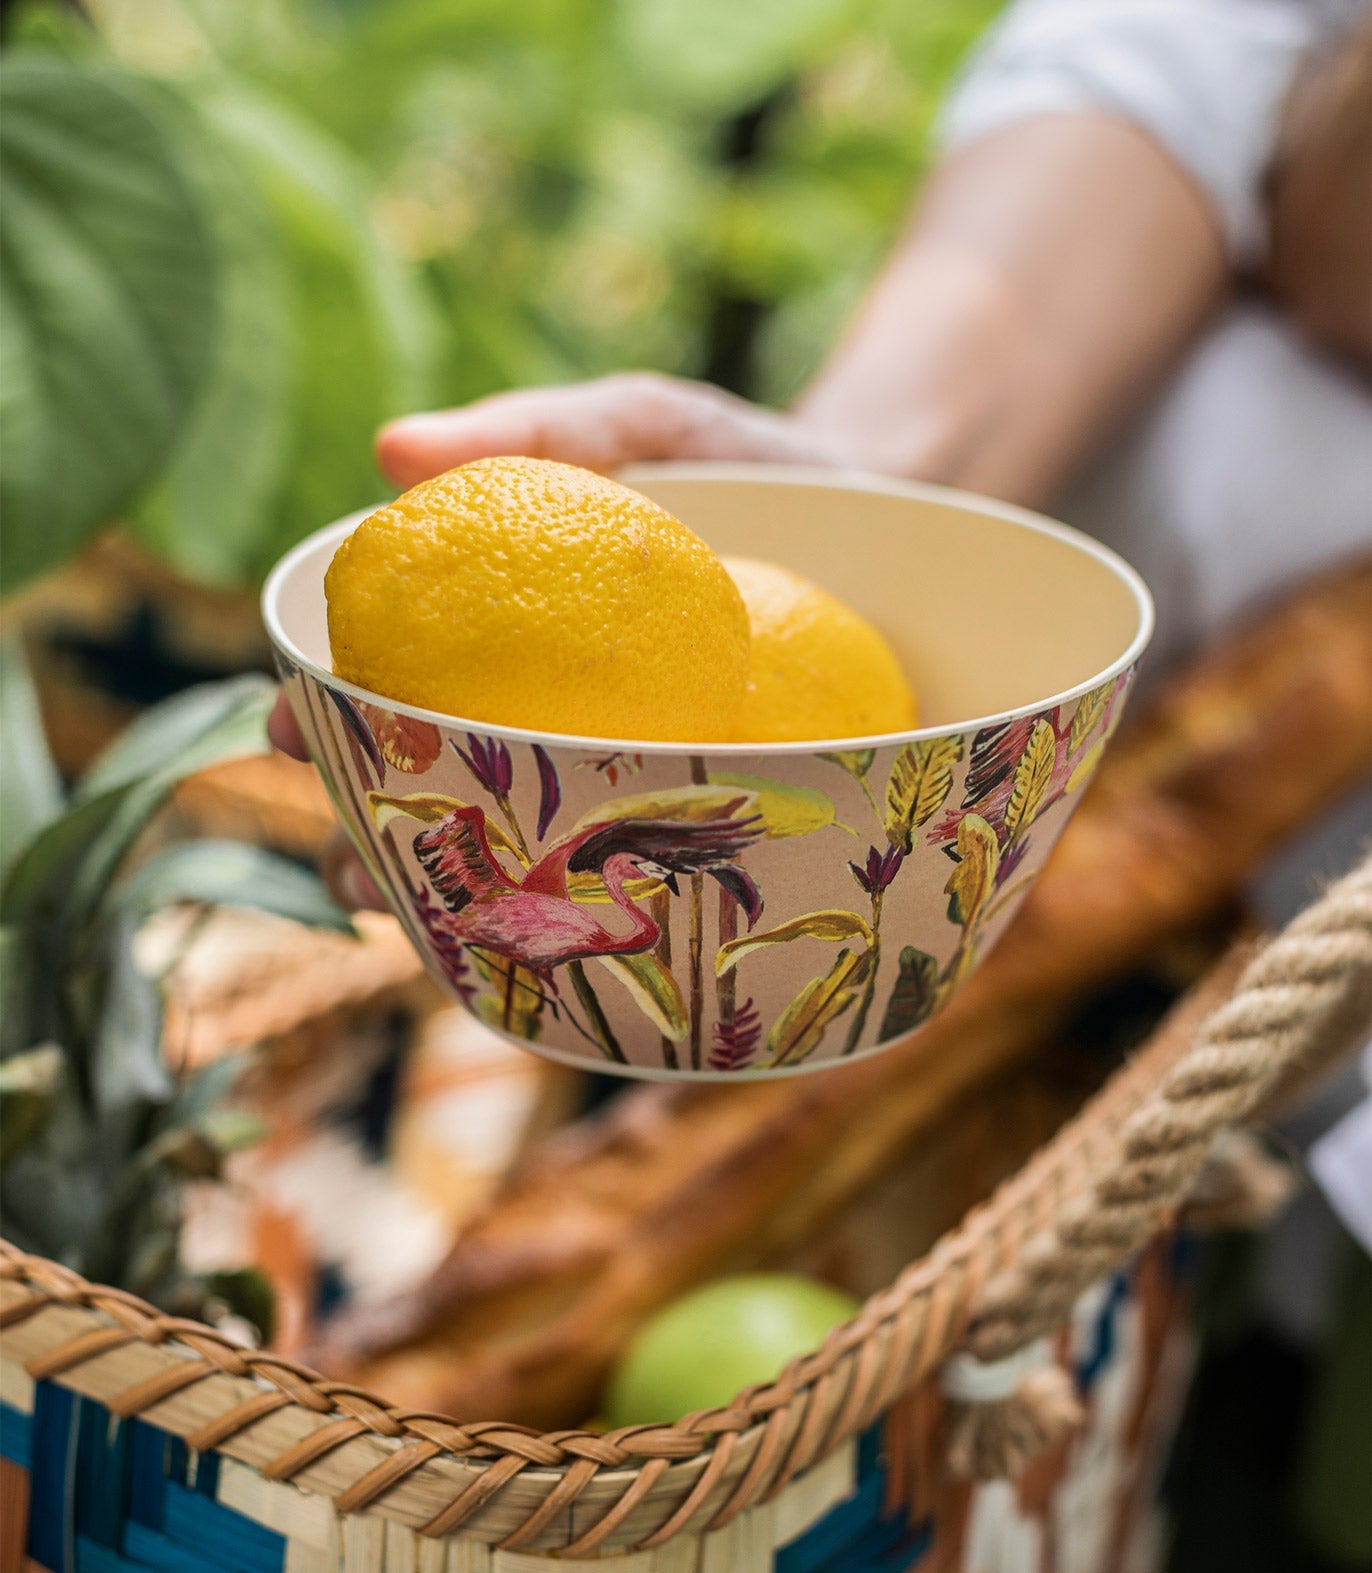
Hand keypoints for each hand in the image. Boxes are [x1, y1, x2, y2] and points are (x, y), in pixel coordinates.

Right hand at [270, 371, 848, 910]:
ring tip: (438, 937)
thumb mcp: (652, 426)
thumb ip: (542, 432)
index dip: (327, 724)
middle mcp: (564, 724)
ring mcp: (639, 781)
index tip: (288, 730)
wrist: (901, 510)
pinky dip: (609, 925)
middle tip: (352, 864)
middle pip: (443, 798)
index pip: (397, 697)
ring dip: (468, 913)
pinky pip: (658, 885)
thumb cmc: (754, 465)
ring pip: (531, 865)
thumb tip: (392, 452)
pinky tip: (576, 968)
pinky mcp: (724, 824)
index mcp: (520, 647)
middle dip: (378, 840)